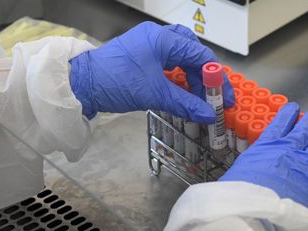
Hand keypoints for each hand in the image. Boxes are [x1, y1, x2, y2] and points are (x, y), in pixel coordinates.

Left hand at [69, 21, 233, 122]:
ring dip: (190, 76)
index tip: (224, 97)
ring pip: (178, 57)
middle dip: (203, 75)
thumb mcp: (155, 94)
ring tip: (197, 97)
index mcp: (162, 39)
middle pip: (191, 52)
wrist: (82, 84)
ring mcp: (147, 45)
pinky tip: (181, 91)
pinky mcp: (140, 55)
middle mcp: (157, 37)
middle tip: (210, 96)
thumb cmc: (118, 82)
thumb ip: (185, 103)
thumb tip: (208, 115)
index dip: (216, 78)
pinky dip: (176, 76)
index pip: (200, 56)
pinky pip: (166, 62)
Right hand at [219, 102, 307, 215]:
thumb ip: (247, 166)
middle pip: (305, 129)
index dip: (288, 114)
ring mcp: (305, 166)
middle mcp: (288, 151)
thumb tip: (243, 171)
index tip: (293, 107)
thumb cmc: (239, 193)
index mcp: (266, 147)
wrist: (254, 212)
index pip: (280, 124)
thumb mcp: (236, 172)